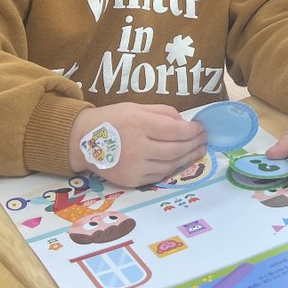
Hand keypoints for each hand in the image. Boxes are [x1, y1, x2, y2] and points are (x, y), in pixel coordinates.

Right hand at [67, 102, 206, 187]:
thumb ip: (162, 112)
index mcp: (139, 124)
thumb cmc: (111, 119)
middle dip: (194, 144)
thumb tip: (184, 123)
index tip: (201, 127)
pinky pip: (159, 174)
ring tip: (197, 150)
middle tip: (204, 139)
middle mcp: (137, 147)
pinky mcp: (131, 180)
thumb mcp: (136, 107)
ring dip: (188, 157)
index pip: (175, 130)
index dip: (192, 130)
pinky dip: (172, 167)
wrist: (82, 140)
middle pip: (176, 149)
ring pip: (170, 164)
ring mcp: (134, 166)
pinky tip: (179, 160)